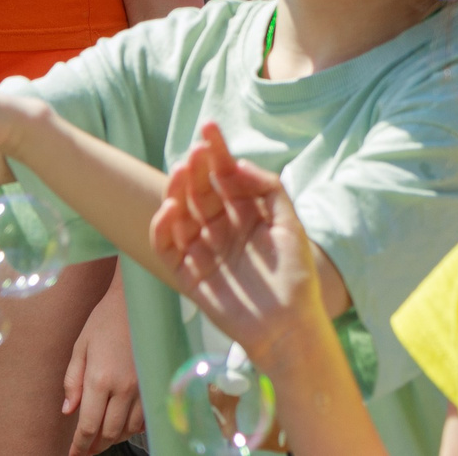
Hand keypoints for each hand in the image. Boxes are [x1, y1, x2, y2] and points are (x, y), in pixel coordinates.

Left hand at [63, 278, 143, 455]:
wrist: (138, 301)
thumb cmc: (105, 320)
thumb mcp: (80, 346)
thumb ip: (72, 381)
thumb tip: (67, 410)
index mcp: (100, 379)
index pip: (88, 425)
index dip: (80, 445)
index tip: (74, 454)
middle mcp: (123, 388)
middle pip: (109, 433)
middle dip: (96, 445)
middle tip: (86, 449)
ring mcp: (143, 388)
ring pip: (129, 429)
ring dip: (114, 437)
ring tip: (103, 437)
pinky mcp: (156, 384)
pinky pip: (145, 418)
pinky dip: (133, 427)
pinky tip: (123, 423)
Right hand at [148, 124, 328, 371]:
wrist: (290, 328)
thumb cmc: (295, 277)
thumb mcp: (290, 224)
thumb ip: (269, 188)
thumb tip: (237, 165)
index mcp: (244, 215)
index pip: (224, 176)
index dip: (216, 152)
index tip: (209, 129)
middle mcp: (220, 229)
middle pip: (201, 190)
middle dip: (197, 168)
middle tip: (196, 152)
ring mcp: (202, 251)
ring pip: (180, 213)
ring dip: (177, 190)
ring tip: (182, 173)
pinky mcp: (187, 275)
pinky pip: (166, 247)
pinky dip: (162, 227)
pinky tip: (170, 209)